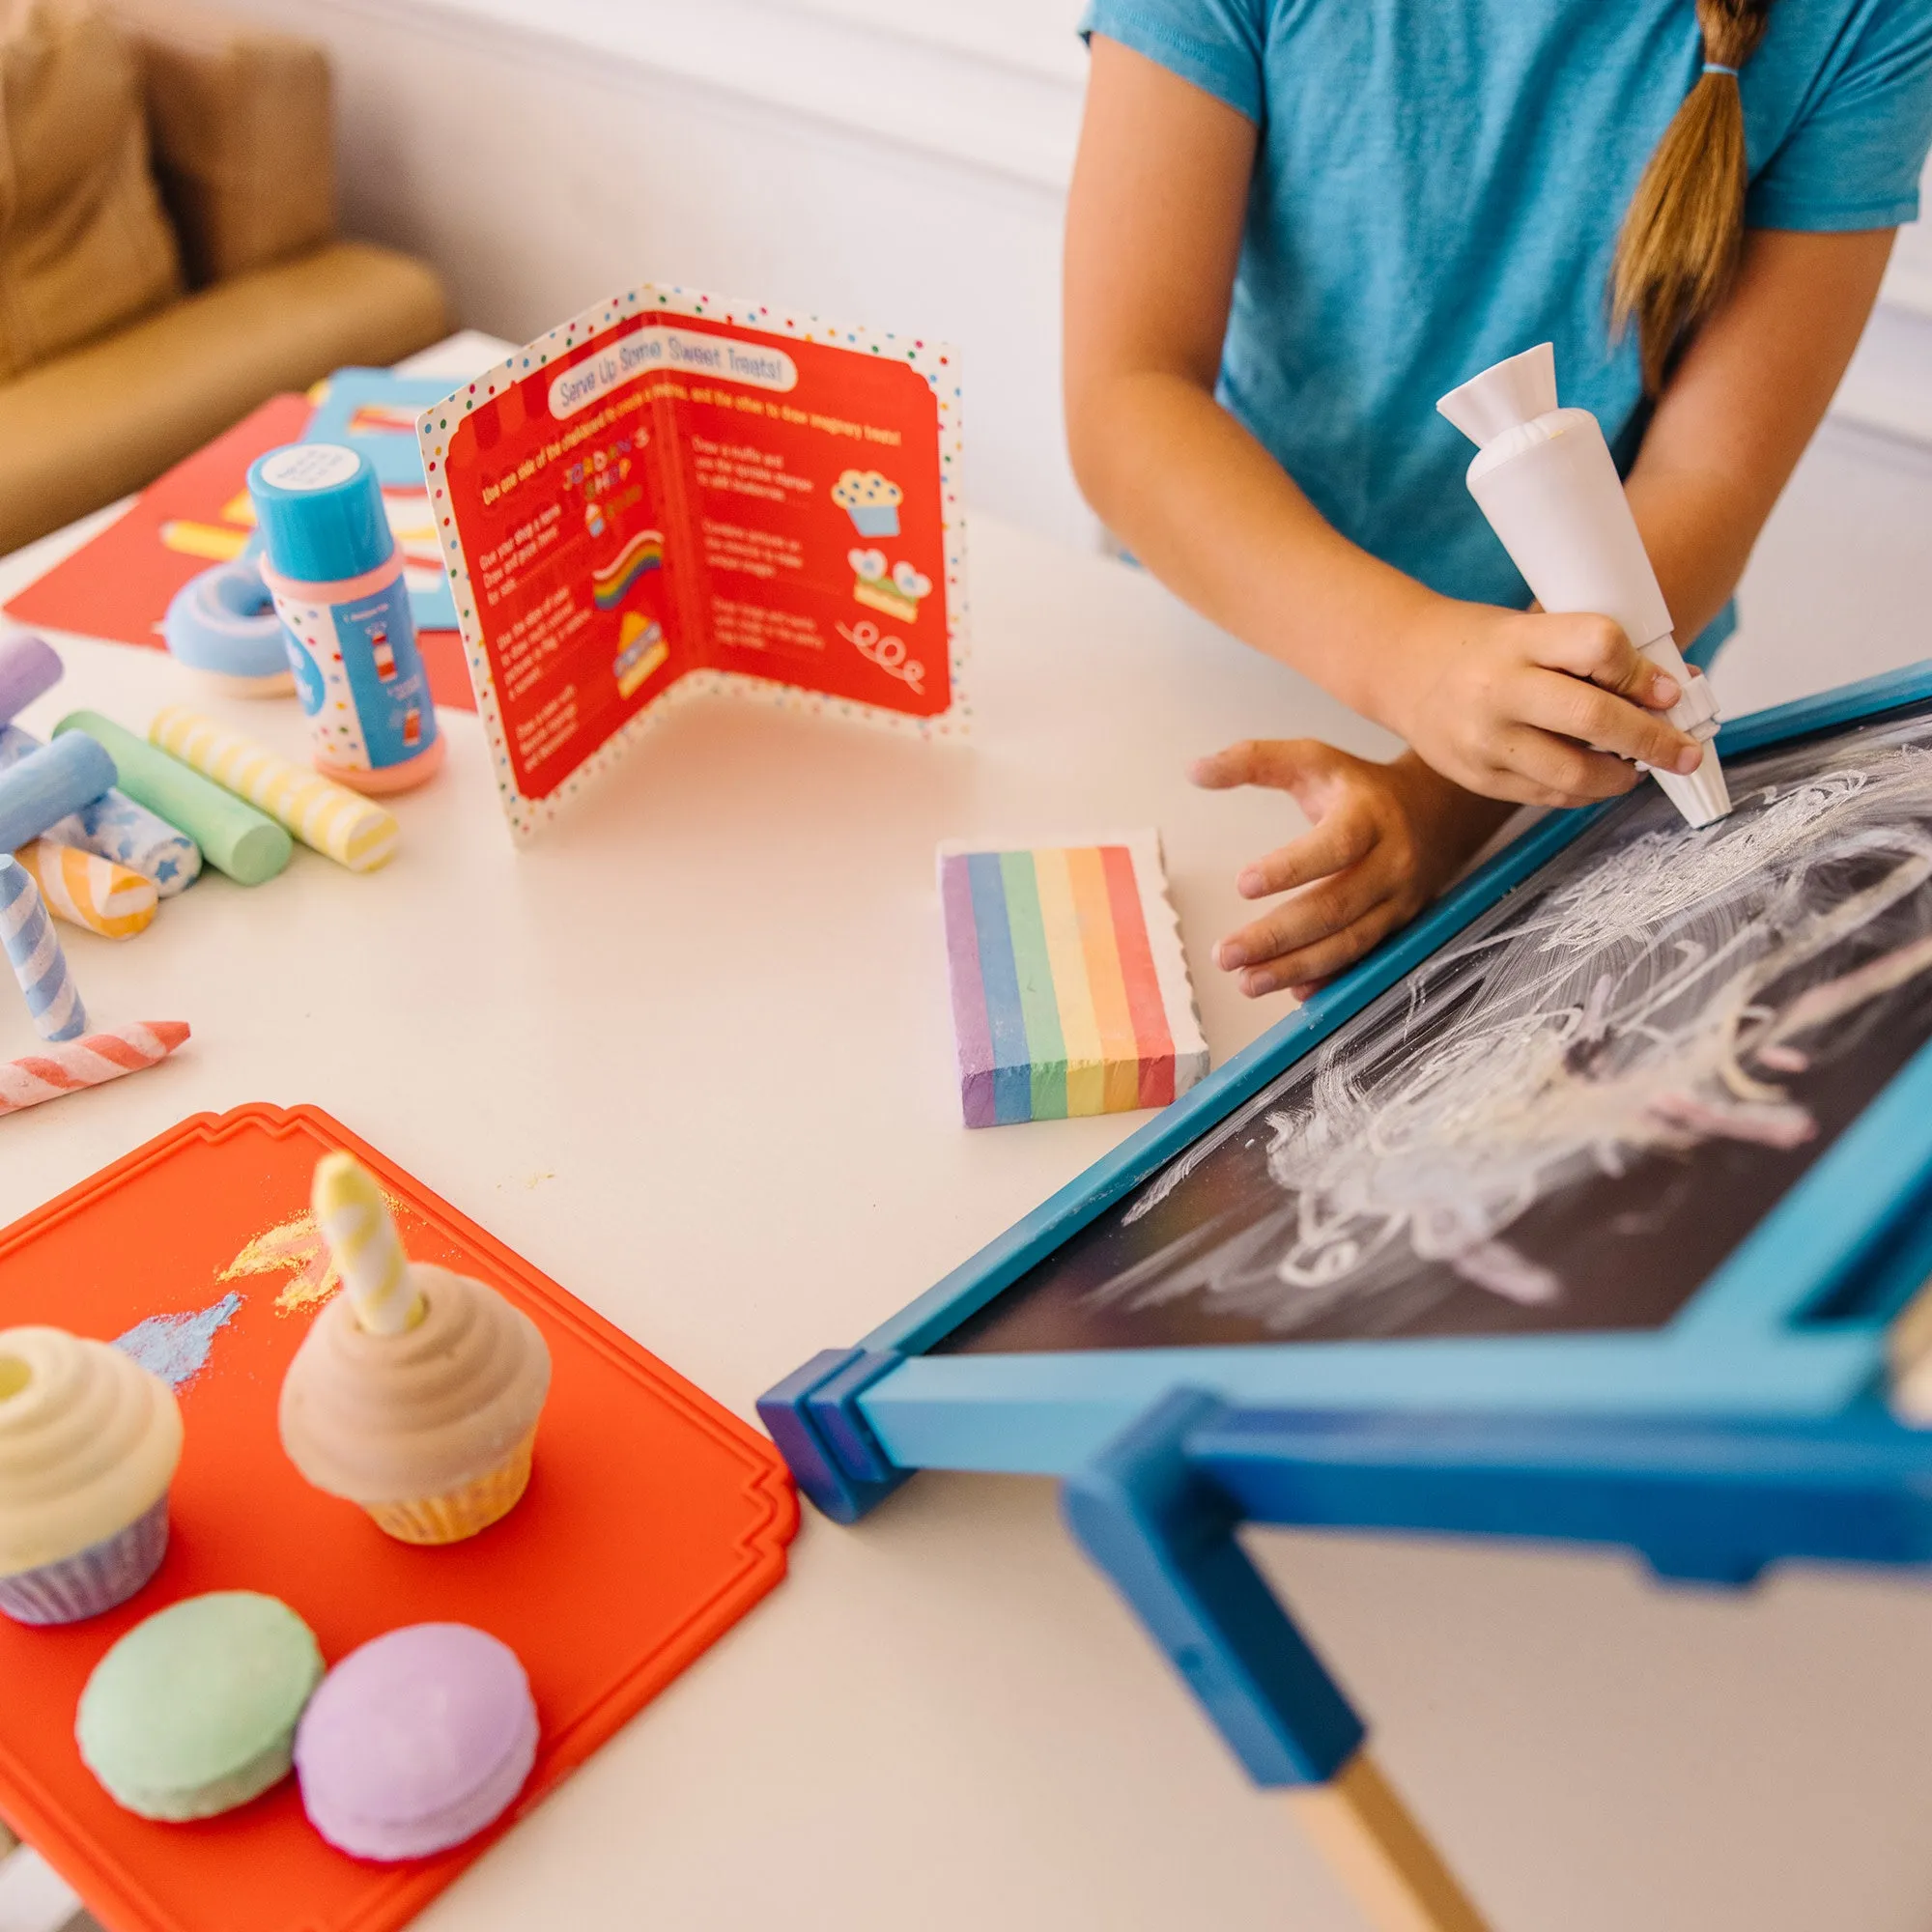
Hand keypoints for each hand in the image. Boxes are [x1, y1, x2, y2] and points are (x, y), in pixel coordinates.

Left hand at [1190, 741, 1515, 999]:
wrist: (1439, 812)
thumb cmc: (1359, 789)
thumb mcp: (1312, 761)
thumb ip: (1254, 761)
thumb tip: (1194, 770)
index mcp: (1368, 817)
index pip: (1334, 845)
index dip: (1291, 867)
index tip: (1242, 883)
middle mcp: (1390, 863)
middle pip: (1335, 908)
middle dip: (1277, 937)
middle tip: (1226, 955)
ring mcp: (1398, 901)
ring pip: (1348, 943)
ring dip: (1295, 968)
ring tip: (1245, 983)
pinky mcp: (1399, 928)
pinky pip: (1364, 961)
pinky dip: (1329, 981)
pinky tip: (1292, 993)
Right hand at [1369, 600, 1705, 805]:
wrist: (1405, 670)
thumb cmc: (1484, 646)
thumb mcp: (1534, 629)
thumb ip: (1594, 656)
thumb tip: (1672, 690)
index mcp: (1518, 640)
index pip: (1598, 647)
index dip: (1642, 672)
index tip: (1667, 689)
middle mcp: (1497, 691)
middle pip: (1594, 718)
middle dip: (1652, 739)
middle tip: (1684, 751)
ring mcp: (1484, 741)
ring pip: (1575, 774)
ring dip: (1622, 775)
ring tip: (1638, 767)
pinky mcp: (1479, 778)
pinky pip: (1549, 797)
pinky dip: (1587, 791)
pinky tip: (1600, 777)